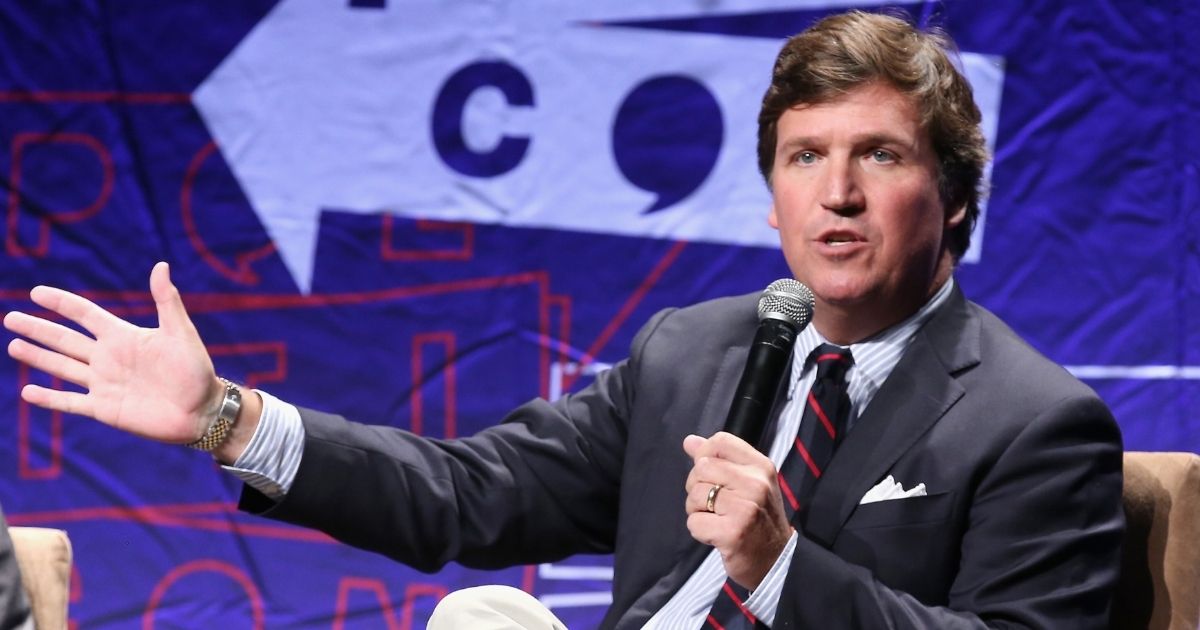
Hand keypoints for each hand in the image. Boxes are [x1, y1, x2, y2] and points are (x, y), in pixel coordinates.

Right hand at [4, 262, 223, 444]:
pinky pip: (70, 402)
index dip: (62, 303)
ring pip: (62, 367)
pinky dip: (49, 398)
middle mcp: (108, 358)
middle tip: (11, 318)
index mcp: (124, 337)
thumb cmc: (196, 370)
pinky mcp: (104, 409)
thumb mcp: (181, 333)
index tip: (36, 292)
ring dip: (38, 357)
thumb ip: (167, 301)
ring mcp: (103, 383)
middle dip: (39, 328)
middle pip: (65, 339)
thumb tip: (161, 265)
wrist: (202, 410)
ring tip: (14, 345)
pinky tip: (28, 391)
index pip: (85, 315)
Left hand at [683, 432, 791, 589]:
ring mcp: (744, 508)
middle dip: (698, 487)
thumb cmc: (759, 519)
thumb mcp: (748, 483)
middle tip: (715, 504)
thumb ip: (719, 460)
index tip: (708, 473)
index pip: (721, 441)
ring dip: (697, 510)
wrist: (777, 561)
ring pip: (695, 495)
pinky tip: (717, 535)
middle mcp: (755, 484)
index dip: (704, 454)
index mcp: (761, 467)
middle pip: (701, 468)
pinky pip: (694, 522)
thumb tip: (689, 441)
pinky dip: (699, 531)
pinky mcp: (732, 533)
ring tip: (717, 519)